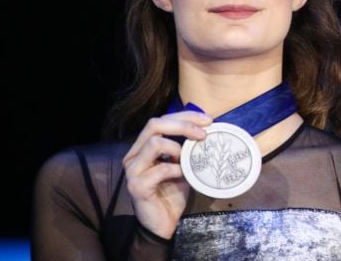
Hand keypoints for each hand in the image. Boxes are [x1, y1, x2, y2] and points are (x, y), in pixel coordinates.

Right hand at [122, 111, 212, 238]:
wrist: (163, 224)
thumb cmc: (172, 192)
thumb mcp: (182, 165)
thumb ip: (186, 148)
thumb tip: (207, 128)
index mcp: (142, 147)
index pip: (161, 121)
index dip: (185, 117)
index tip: (208, 120)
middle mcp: (133, 155)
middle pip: (155, 125)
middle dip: (183, 125)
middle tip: (203, 133)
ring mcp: (133, 170)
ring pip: (154, 143)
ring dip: (177, 148)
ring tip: (187, 160)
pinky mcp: (136, 186)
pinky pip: (160, 169)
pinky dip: (176, 169)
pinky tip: (183, 176)